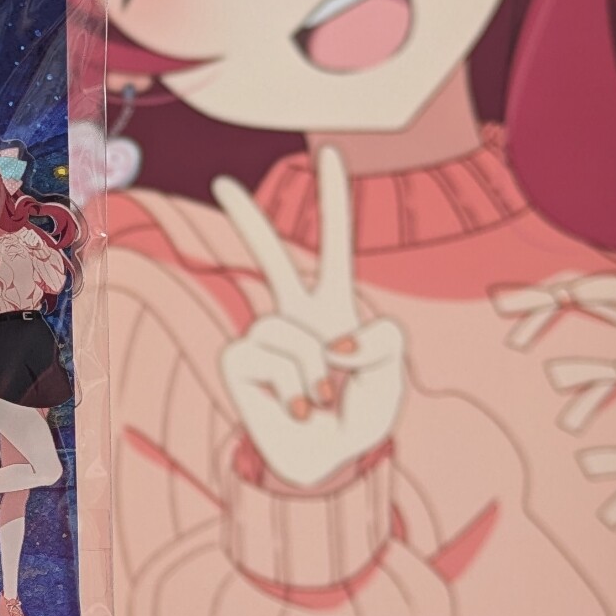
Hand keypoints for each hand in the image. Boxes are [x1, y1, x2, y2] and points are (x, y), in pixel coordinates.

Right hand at [211, 149, 404, 488]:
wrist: (328, 461)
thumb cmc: (359, 415)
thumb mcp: (393, 375)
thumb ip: (384, 342)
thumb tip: (334, 341)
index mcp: (334, 307)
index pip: (336, 246)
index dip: (336, 201)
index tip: (331, 154)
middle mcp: (294, 315)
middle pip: (269, 256)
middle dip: (247, 220)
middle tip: (222, 183)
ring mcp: (263, 335)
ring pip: (301, 334)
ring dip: (320, 375)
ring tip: (320, 400)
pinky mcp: (239, 360)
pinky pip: (278, 357)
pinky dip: (297, 389)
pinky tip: (294, 408)